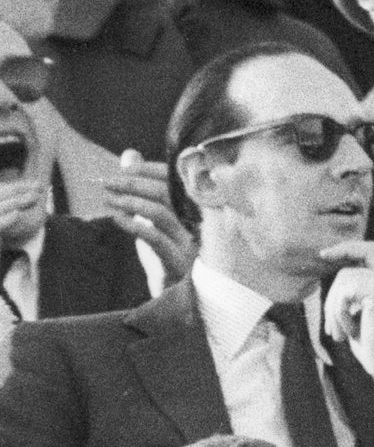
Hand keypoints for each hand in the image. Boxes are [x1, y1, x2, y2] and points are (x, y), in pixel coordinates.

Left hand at [102, 151, 193, 277]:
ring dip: (129, 203)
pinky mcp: (177, 259)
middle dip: (132, 184)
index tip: (124, 167)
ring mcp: (187, 240)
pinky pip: (155, 237)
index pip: (172, 178)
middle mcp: (193, 220)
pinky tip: (117, 219)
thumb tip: (129, 156)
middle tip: (107, 182)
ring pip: (159, 212)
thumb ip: (143, 185)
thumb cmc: (163, 249)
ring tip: (108, 199)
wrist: (175, 290)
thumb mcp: (152, 214)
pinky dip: (133, 225)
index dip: (148, 169)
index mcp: (190, 206)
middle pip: (165, 192)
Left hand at [318, 238, 373, 393]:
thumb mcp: (363, 313)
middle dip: (333, 286)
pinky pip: (344, 292)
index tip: (324, 254)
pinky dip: (339, 314)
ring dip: (334, 308)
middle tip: (327, 317)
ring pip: (344, 279)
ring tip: (340, 334)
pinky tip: (350, 333)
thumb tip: (333, 279)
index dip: (347, 248)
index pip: (371, 250)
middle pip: (353, 263)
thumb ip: (355, 292)